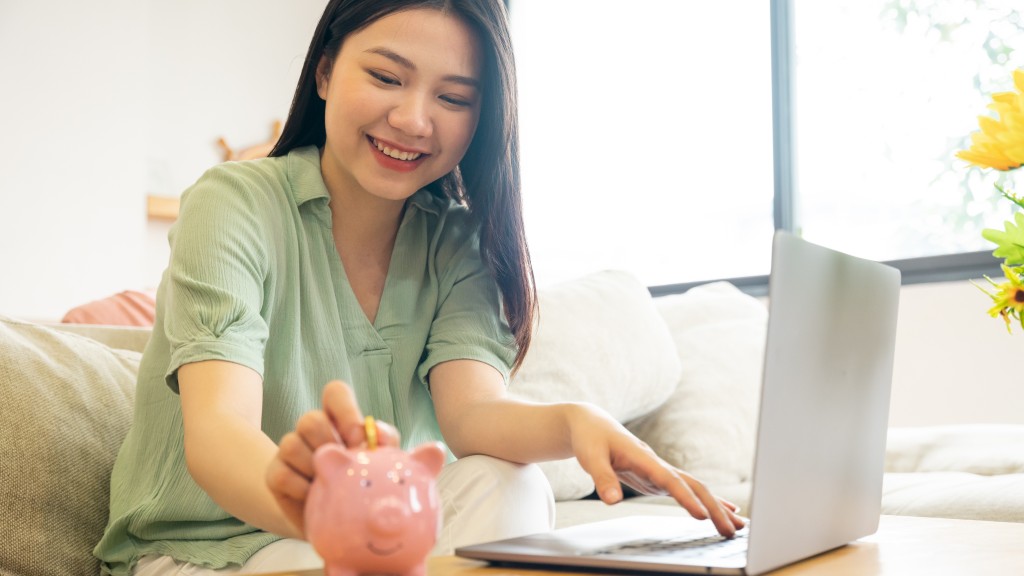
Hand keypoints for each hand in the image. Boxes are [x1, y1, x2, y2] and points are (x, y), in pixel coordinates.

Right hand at [264, 380, 399, 536]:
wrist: (336, 520)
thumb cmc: (361, 484)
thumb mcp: (381, 462)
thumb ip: (385, 441)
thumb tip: (376, 430)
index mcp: (339, 420)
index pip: (335, 392)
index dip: (344, 408)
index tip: (356, 437)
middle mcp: (311, 430)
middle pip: (310, 419)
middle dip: (329, 445)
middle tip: (343, 465)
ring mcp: (290, 450)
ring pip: (291, 444)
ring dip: (313, 468)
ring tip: (328, 483)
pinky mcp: (275, 474)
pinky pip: (281, 475)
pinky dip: (300, 489)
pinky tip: (313, 497)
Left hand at [567, 404, 745, 537]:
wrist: (593, 424)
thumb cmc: (592, 439)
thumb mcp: (591, 458)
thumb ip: (602, 479)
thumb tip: (612, 501)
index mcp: (644, 458)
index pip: (670, 481)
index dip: (686, 498)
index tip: (702, 516)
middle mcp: (659, 464)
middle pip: (694, 486)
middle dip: (714, 508)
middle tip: (732, 530)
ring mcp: (661, 471)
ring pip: (696, 488)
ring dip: (717, 506)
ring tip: (739, 525)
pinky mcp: (659, 478)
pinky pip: (688, 491)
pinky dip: (707, 502)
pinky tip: (721, 513)